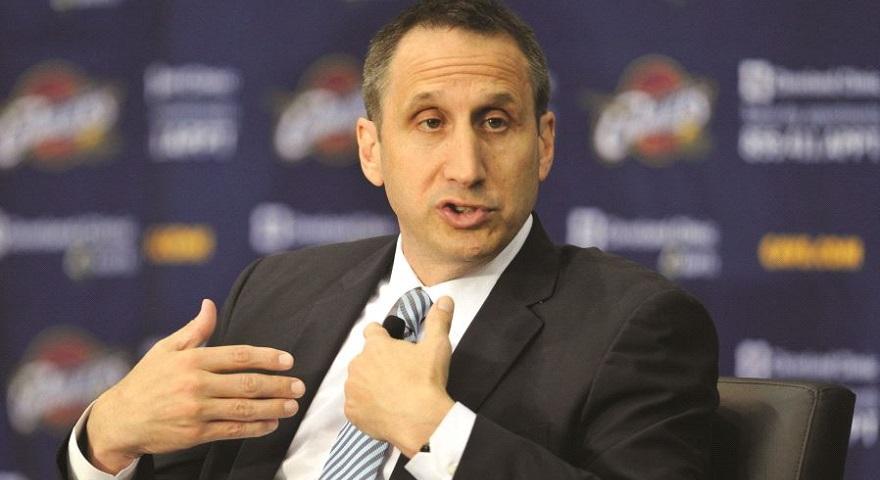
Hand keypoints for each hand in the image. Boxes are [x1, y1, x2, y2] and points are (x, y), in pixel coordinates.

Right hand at [85, 299, 304, 473]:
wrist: (119, 420)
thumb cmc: (145, 381)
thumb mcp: (166, 349)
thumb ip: (194, 330)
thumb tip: (210, 305)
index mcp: (192, 360)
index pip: (238, 356)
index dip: (267, 358)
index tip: (288, 361)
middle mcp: (196, 384)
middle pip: (247, 384)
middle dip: (278, 385)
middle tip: (299, 386)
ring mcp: (196, 410)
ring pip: (243, 409)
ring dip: (272, 407)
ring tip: (292, 405)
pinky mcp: (195, 433)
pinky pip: (232, 430)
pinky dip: (255, 428)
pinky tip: (271, 424)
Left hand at [344, 296, 455, 457]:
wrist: (419, 420)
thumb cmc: (426, 380)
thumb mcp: (437, 347)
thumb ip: (438, 320)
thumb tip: (445, 299)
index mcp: (376, 345)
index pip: (371, 331)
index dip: (381, 336)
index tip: (390, 345)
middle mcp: (358, 363)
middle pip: (365, 359)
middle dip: (377, 364)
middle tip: (397, 375)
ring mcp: (352, 388)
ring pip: (358, 382)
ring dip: (369, 385)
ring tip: (391, 395)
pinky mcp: (351, 411)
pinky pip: (355, 406)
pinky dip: (366, 408)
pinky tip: (383, 411)